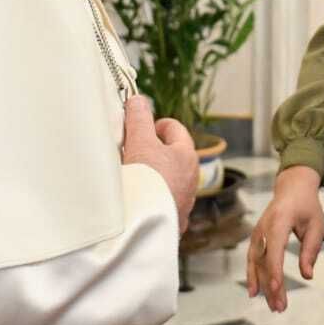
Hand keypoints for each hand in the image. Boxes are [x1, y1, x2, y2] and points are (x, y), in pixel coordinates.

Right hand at [122, 96, 197, 232]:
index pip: (175, 129)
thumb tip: (139, 101)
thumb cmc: (147, 180)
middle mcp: (191, 178)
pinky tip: (137, 200)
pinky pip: (163, 202)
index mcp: (186, 155)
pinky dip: (152, 198)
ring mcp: (184, 200)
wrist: (146, 224)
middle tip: (132, 151)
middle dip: (153, 151)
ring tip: (132, 177)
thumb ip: (139, 119)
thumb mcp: (140, 142)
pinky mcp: (174, 220)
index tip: (140, 128)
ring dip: (154, 176)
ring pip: (169, 180)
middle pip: (173, 155)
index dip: (156, 125)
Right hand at [244, 165, 323, 311]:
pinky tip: (255, 292)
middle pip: (264, 261)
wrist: (292, 187)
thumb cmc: (307, 207)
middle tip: (280, 308)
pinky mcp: (256, 238)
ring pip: (256, 263)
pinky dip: (253, 276)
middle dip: (271, 286)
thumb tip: (308, 275)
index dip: (275, 271)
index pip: (274, 250)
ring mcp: (257, 233)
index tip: (278, 290)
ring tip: (272, 306)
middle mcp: (263, 228)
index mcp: (279, 221)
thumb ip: (311, 250)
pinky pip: (253, 260)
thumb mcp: (316, 226)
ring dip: (262, 285)